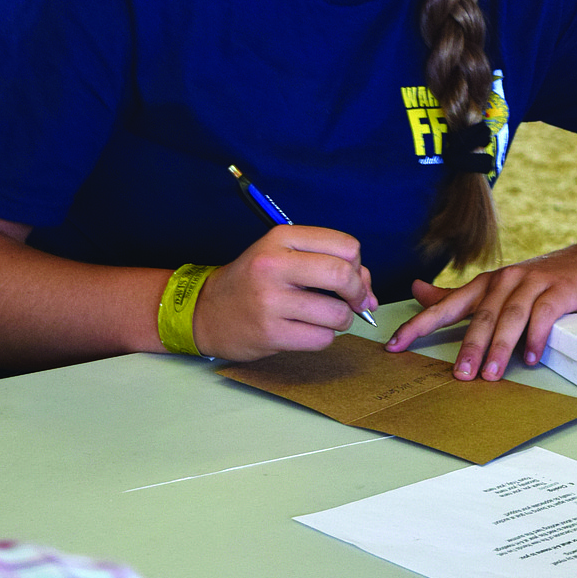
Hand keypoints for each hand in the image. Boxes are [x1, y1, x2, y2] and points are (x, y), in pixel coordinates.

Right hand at [191, 225, 376, 360]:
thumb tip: (370, 294)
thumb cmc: (254, 282)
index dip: (359, 265)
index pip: (346, 245)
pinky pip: (321, 339)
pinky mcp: (270, 333)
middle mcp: (274, 265)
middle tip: (356, 303)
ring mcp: (270, 301)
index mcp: (281, 238)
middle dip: (360, 293)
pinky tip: (307, 331)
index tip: (353, 279)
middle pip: (344, 275)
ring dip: (341, 320)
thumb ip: (328, 263)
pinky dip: (323, 338)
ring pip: (337, 314)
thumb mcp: (284, 256)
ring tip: (324, 318)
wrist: (206, 311)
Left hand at [386, 238, 576, 381]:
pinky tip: (531, 357)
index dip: (419, 325)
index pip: (445, 306)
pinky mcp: (559, 290)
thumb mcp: (495, 287)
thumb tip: (416, 290)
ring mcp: (533, 284)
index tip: (395, 345)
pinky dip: (536, 337)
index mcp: (484, 285)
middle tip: (460, 375)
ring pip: (511, 317)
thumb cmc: (538, 281)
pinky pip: (544, 315)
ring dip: (501, 347)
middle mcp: (504, 281)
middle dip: (469, 346)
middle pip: (482, 316)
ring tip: (492, 374)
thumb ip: (455, 295)